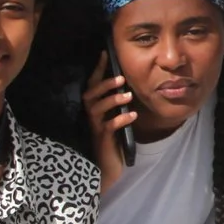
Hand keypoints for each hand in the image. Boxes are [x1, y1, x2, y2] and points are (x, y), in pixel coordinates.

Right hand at [81, 63, 136, 187]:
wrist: (107, 169)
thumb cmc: (114, 143)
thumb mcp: (116, 120)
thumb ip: (119, 106)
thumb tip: (131, 86)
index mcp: (95, 110)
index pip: (92, 86)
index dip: (97, 71)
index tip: (105, 54)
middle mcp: (92, 117)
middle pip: (90, 96)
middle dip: (104, 85)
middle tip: (121, 77)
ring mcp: (96, 129)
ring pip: (98, 110)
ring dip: (113, 100)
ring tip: (129, 96)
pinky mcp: (103, 141)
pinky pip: (109, 128)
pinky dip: (121, 120)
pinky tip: (133, 116)